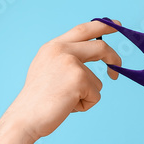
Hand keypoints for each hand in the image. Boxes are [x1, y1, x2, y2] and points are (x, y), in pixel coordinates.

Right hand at [7, 19, 122, 139]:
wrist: (26, 118)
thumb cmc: (37, 101)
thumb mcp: (48, 70)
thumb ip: (66, 60)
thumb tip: (90, 59)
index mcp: (53, 46)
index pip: (83, 30)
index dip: (102, 26)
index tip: (117, 26)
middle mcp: (62, 50)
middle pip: (100, 47)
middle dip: (113, 58)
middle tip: (116, 70)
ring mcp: (71, 63)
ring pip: (97, 81)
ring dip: (87, 96)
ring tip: (65, 102)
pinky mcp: (79, 79)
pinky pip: (96, 95)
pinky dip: (85, 105)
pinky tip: (68, 107)